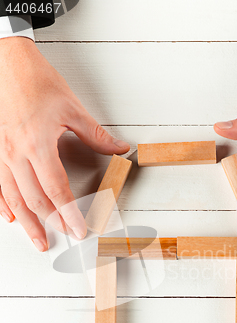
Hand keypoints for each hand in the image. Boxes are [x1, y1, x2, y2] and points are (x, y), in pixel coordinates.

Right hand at [0, 37, 129, 251]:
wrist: (7, 62)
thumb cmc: (36, 81)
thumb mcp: (72, 108)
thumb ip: (96, 136)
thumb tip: (119, 149)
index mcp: (38, 144)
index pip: (56, 189)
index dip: (69, 213)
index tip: (78, 229)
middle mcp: (16, 153)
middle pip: (34, 199)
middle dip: (50, 222)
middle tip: (63, 236)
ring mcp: (1, 153)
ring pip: (13, 198)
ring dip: (27, 222)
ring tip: (37, 239)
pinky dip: (3, 205)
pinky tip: (10, 218)